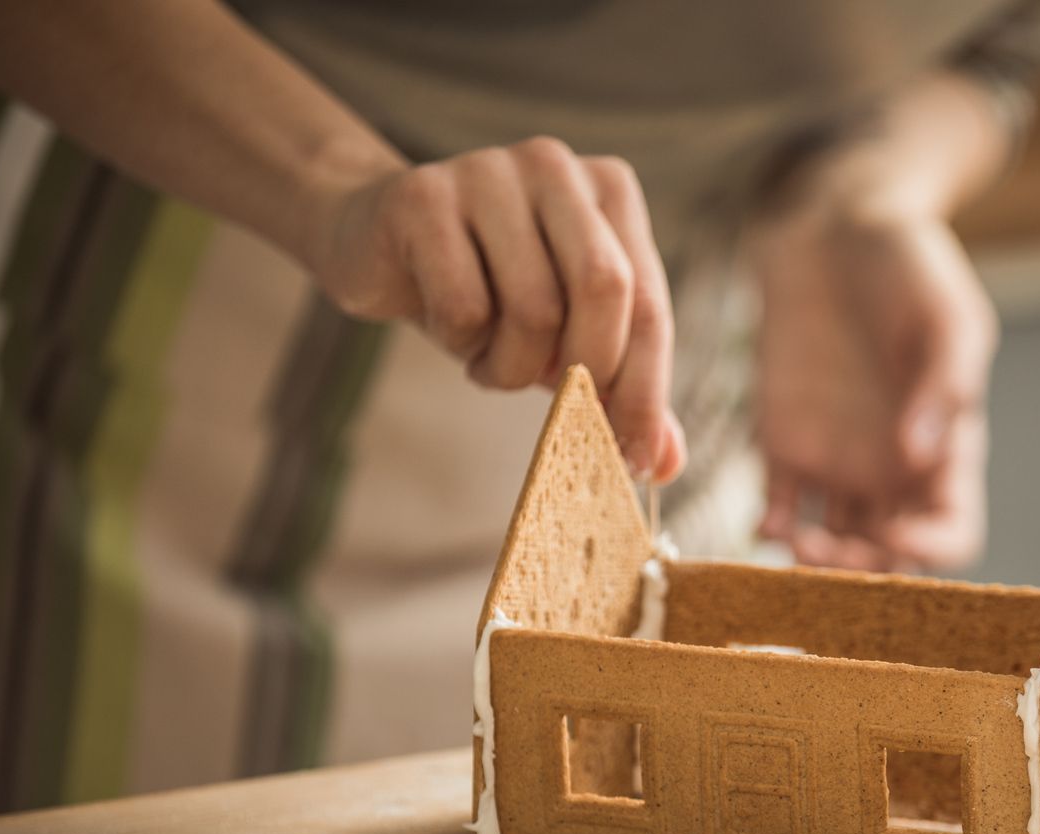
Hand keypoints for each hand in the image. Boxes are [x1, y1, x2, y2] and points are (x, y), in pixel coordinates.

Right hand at [307, 136, 684, 480]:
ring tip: (491, 359)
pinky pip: (465, 307)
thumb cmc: (489, 290)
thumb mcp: (565, 336)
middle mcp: (556, 166)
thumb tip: (664, 462)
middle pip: (605, 289)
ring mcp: (487, 171)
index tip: (636, 458)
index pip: (650, 302)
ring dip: (513, 367)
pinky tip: (448, 328)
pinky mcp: (422, 195)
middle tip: (559, 407)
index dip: (646, 388)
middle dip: (587, 372)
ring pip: (534, 308)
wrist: (374, 242)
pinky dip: (462, 343)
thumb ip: (620, 388)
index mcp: (610, 191)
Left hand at [753, 202, 994, 569]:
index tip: (901, 536)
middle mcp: (893, 469)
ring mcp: (838, 460)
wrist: (838, 224)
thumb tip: (921, 456)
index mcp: (948, 448)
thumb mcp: (949, 315)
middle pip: (885, 553)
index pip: (952, 528)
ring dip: (814, 559)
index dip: (931, 547)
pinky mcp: (784, 441)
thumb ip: (945, 383)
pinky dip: (771, 527)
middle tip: (828, 551)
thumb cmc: (910, 264)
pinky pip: (778, 505)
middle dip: (861, 567)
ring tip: (793, 543)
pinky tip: (765, 523)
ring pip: (831, 543)